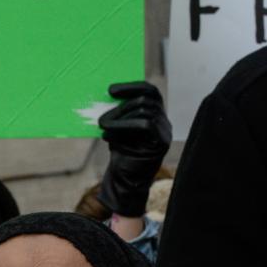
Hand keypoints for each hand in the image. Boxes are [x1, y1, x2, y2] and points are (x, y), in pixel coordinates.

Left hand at [98, 81, 170, 216]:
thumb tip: (106, 96)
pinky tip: (107, 135)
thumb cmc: (121, 151)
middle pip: (146, 101)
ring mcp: (165, 132)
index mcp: (155, 113)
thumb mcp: (118, 128)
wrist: (126, 179)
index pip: (150, 91)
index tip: (110, 90)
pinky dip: (123, 127)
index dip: (132, 86)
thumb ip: (120, 113)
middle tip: (101, 118)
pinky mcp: (161, 143)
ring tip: (102, 126)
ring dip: (118, 118)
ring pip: (144, 112)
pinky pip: (145, 126)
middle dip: (120, 107)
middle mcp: (163, 121)